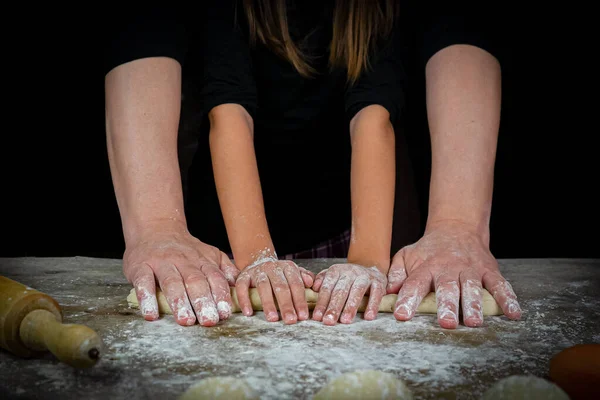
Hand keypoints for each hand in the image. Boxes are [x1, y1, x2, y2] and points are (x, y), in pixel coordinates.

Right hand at [123, 220, 238, 326]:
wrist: (155, 227)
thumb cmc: (184, 248)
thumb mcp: (209, 253)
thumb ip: (224, 269)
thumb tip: (241, 285)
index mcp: (202, 260)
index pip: (214, 278)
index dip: (220, 295)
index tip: (225, 313)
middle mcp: (183, 261)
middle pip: (195, 282)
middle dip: (203, 302)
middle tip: (209, 320)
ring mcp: (161, 263)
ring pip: (172, 283)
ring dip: (180, 302)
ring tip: (186, 320)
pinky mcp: (140, 266)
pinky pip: (144, 282)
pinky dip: (147, 298)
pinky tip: (151, 314)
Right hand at [235, 258, 313, 323]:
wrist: (258, 261)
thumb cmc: (279, 274)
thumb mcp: (293, 272)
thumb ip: (304, 277)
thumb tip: (311, 283)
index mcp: (288, 267)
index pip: (296, 284)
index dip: (300, 300)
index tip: (303, 316)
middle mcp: (273, 268)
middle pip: (281, 287)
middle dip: (286, 305)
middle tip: (290, 320)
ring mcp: (257, 271)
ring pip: (263, 287)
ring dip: (268, 304)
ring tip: (273, 319)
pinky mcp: (244, 276)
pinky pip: (242, 287)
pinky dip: (244, 300)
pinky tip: (248, 313)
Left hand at [312, 263, 386, 324]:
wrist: (369, 268)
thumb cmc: (346, 278)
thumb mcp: (333, 276)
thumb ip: (322, 281)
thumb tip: (314, 288)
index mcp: (336, 271)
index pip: (327, 288)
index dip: (322, 303)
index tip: (317, 317)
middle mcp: (350, 272)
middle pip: (340, 290)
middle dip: (334, 307)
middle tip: (328, 321)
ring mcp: (364, 276)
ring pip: (357, 291)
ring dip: (351, 307)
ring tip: (345, 321)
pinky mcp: (378, 281)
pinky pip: (376, 293)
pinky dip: (373, 305)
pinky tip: (368, 317)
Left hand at [386, 221, 521, 328]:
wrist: (456, 227)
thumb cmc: (428, 249)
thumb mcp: (407, 255)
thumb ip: (396, 273)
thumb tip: (387, 292)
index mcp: (426, 267)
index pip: (414, 284)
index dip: (407, 300)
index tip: (402, 316)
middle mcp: (448, 268)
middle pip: (447, 288)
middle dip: (447, 305)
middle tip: (446, 323)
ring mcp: (470, 269)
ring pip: (472, 288)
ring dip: (473, 305)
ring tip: (473, 322)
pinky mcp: (489, 270)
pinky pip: (500, 284)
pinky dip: (508, 298)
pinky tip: (513, 314)